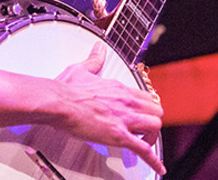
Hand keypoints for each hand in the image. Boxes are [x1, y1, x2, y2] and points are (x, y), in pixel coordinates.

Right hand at [51, 43, 165, 175]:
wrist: (59, 102)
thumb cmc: (67, 89)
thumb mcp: (82, 69)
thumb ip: (94, 60)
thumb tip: (98, 49)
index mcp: (119, 89)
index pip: (145, 97)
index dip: (147, 107)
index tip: (144, 112)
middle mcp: (127, 102)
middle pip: (156, 111)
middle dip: (153, 120)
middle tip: (145, 128)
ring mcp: (124, 119)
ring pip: (155, 126)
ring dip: (152, 136)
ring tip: (146, 143)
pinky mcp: (119, 135)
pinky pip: (143, 149)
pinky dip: (153, 160)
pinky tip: (158, 167)